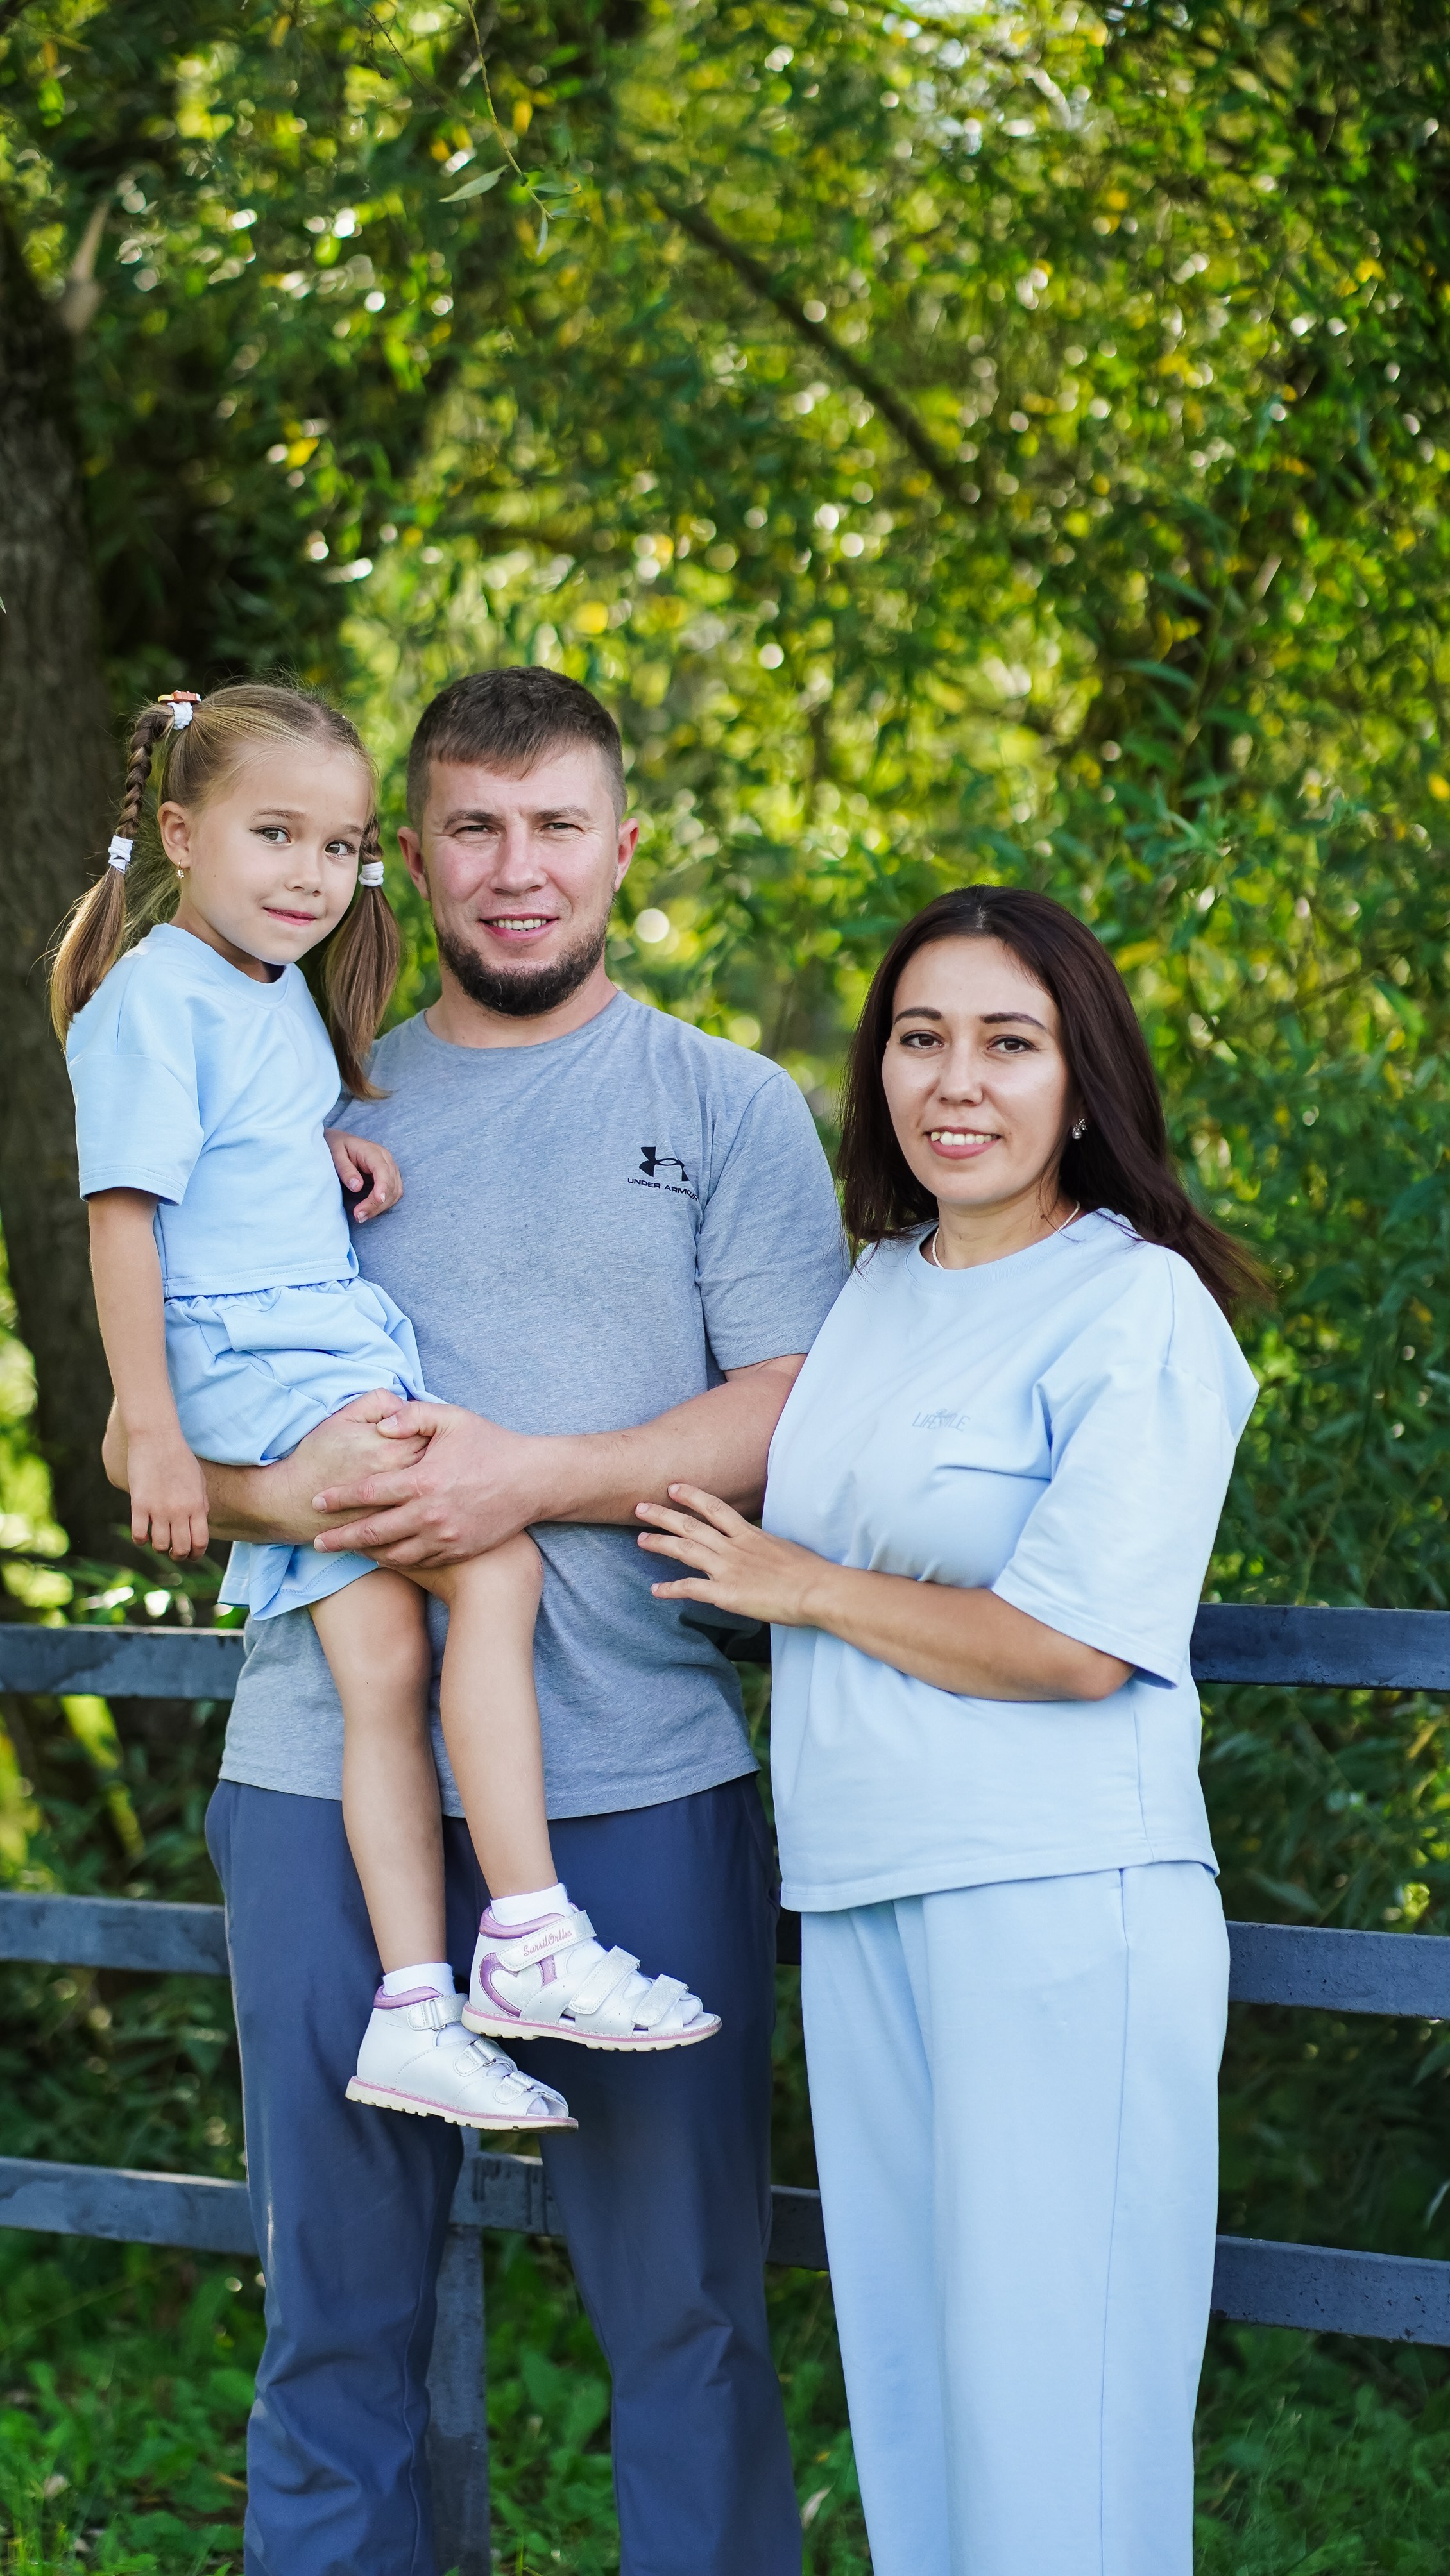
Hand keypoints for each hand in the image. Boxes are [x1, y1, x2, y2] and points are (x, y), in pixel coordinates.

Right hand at [127, 1429, 210, 1561]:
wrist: (157, 1438)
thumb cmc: (180, 1457)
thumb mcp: (199, 1480)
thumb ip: (202, 1502)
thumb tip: (201, 1520)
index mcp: (197, 1506)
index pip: (200, 1542)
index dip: (196, 1554)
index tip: (190, 1554)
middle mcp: (179, 1511)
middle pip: (181, 1549)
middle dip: (178, 1555)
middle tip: (174, 1552)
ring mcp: (159, 1509)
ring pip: (160, 1546)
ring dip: (159, 1548)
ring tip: (158, 1540)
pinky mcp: (139, 1504)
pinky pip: (139, 1534)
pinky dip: (141, 1539)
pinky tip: (143, 1532)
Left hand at [310, 1400, 546, 1567]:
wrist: (533, 1482)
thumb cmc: (491, 1446)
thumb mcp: (454, 1419)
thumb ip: (412, 1416)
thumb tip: (381, 1424)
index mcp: (423, 1480)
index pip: (369, 1491)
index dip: (340, 1498)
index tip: (317, 1500)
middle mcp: (429, 1514)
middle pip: (373, 1532)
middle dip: (341, 1538)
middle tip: (317, 1542)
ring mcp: (444, 1537)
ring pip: (394, 1553)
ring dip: (367, 1553)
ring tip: (348, 1550)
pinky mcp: (457, 1551)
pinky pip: (418, 1562)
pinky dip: (396, 1561)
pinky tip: (384, 1555)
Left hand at [326, 1128, 401, 1221]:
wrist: (341, 1142)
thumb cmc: (337, 1147)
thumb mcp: (335, 1154)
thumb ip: (346, 1170)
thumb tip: (357, 1187)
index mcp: (373, 1152)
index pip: (383, 1170)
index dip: (382, 1186)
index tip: (378, 1200)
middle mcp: (386, 1160)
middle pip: (391, 1185)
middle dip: (376, 1204)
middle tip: (358, 1216)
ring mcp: (390, 1169)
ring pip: (395, 1192)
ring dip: (381, 1207)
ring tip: (361, 1217)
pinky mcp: (389, 1177)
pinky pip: (394, 1193)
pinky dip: (384, 1205)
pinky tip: (369, 1211)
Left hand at [635, 1484, 832, 1627]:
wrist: (817, 1589)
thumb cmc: (810, 1572)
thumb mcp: (784, 1549)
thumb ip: (766, 1547)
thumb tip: (761, 1551)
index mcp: (750, 1535)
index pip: (715, 1508)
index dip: (692, 1496)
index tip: (673, 1487)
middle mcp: (734, 1547)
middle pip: (691, 1526)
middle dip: (664, 1515)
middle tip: (640, 1507)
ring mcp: (728, 1569)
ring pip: (685, 1551)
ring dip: (660, 1543)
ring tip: (640, 1539)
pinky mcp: (726, 1593)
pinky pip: (691, 1589)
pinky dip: (670, 1589)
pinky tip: (655, 1590)